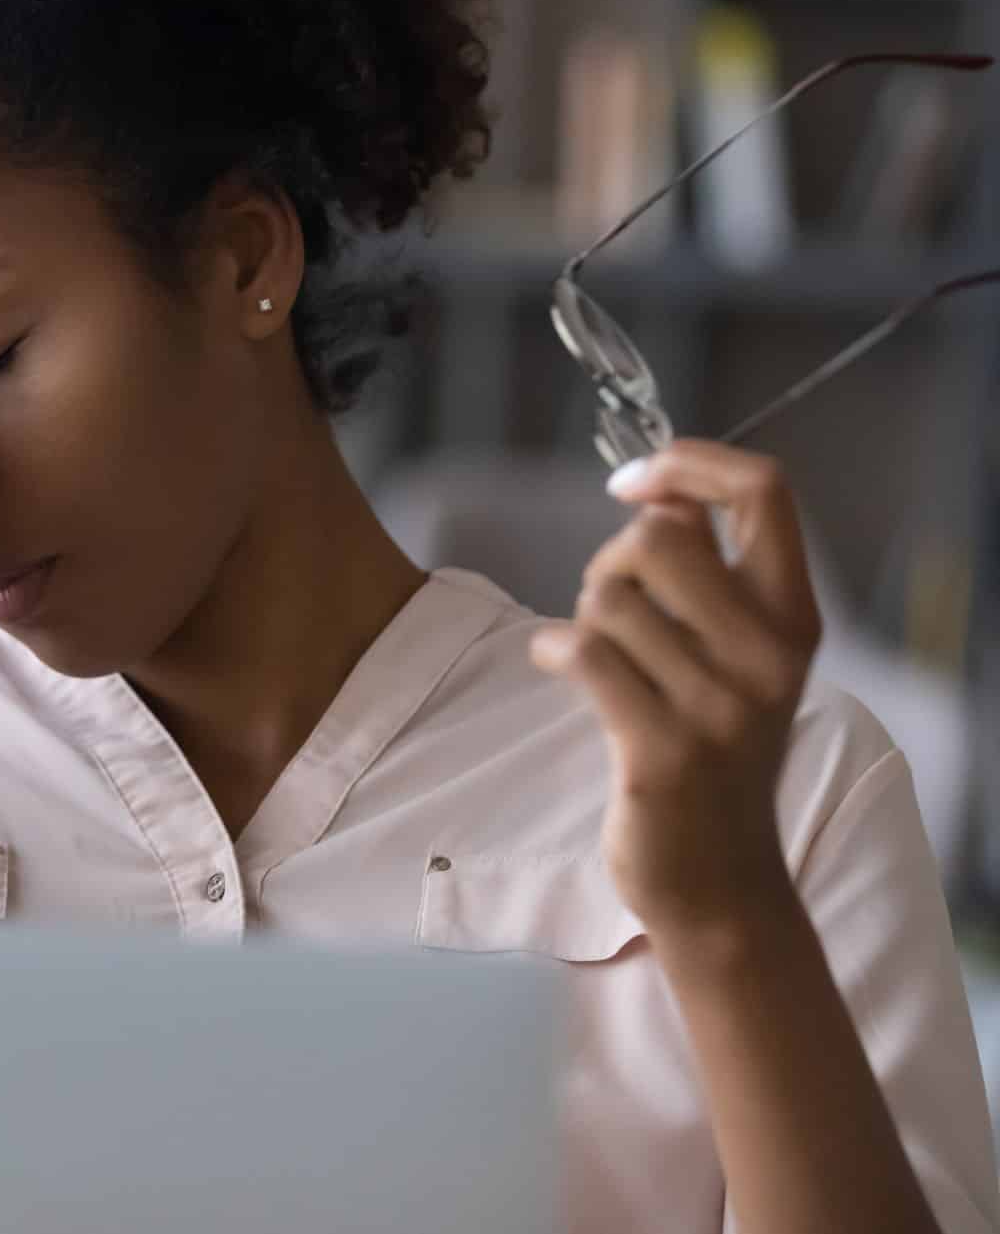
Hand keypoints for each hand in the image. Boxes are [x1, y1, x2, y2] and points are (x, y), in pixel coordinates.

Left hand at [528, 439, 822, 945]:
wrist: (721, 880)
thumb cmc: (711, 753)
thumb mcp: (735, 659)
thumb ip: (707, 578)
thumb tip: (657, 494)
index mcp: (792, 619)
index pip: (765, 491)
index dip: (690, 462)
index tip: (637, 482)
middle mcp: (768, 656)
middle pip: (659, 536)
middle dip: (611, 559)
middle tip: (611, 608)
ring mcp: (717, 706)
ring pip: (609, 597)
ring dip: (583, 616)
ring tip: (600, 659)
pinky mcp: (661, 751)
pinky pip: (583, 652)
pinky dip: (550, 648)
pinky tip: (556, 665)